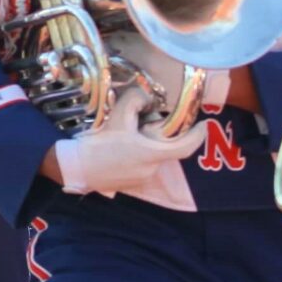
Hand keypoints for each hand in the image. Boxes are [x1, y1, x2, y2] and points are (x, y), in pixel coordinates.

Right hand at [51, 90, 205, 197]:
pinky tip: (121, 147)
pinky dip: (138, 154)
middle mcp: (151, 169)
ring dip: (148, 145)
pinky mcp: (131, 184)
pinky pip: (142, 165)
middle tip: (148, 121)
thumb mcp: (118, 115)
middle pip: (166, 149)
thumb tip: (147, 98)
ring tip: (130, 133)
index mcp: (152, 153)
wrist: (77, 168)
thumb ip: (136, 100)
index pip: (186, 147)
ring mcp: (141, 179)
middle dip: (161, 135)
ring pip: (153, 157)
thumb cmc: (99, 143)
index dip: (198, 136)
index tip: (204, 124)